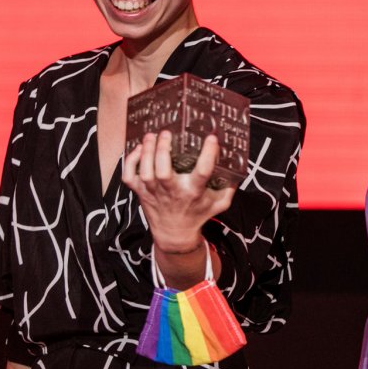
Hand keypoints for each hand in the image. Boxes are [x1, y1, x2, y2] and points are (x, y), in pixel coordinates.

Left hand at [121, 130, 236, 253]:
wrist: (174, 235)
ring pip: (146, 172)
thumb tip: (238, 166)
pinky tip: (137, 150)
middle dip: (162, 150)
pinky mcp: (140, 192)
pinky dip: (130, 162)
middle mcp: (172, 191)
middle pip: (163, 171)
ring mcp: (153, 192)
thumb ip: (229, 187)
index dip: (208, 154)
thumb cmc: (197, 214)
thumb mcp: (219, 203)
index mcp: (193, 192)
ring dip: (147, 152)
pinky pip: (129, 177)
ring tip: (151, 136)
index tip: (211, 138)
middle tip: (167, 133)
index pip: (202, 172)